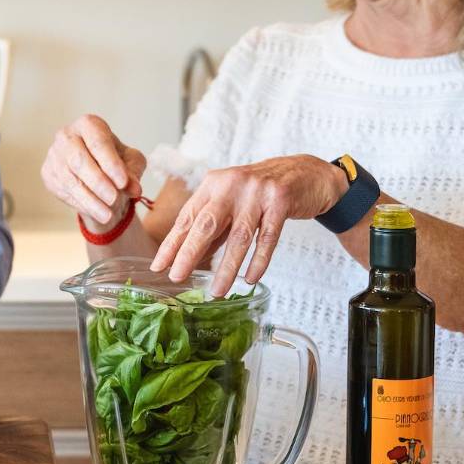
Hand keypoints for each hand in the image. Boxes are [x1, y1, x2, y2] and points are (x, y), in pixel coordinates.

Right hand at [41, 114, 146, 226]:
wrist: (95, 173)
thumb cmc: (114, 161)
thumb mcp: (131, 162)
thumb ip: (133, 172)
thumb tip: (134, 188)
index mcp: (89, 124)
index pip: (98, 142)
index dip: (110, 163)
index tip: (123, 182)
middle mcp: (66, 136)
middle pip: (79, 160)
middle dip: (97, 182)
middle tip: (113, 198)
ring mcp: (54, 155)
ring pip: (69, 179)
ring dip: (90, 199)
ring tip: (107, 214)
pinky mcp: (48, 173)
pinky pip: (64, 191)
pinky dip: (81, 204)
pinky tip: (96, 212)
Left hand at [151, 155, 347, 290]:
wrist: (304, 173)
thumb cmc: (261, 191)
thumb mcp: (232, 201)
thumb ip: (213, 226)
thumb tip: (189, 256)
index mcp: (214, 184)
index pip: (188, 217)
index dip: (173, 243)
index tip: (159, 265)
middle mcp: (232, 185)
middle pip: (207, 224)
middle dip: (190, 253)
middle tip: (177, 277)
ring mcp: (257, 193)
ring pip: (239, 236)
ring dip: (227, 267)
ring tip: (216, 290)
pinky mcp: (281, 201)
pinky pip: (267, 238)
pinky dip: (258, 260)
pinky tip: (250, 278)